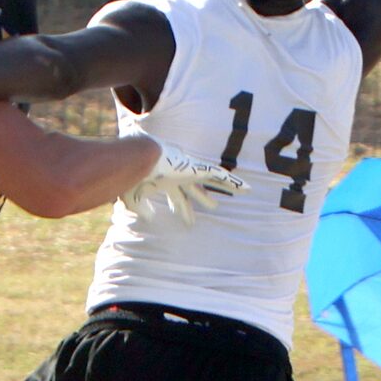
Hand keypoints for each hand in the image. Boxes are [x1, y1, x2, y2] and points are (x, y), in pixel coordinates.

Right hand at [121, 135, 246, 224]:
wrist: (139, 159)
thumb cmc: (133, 177)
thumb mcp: (133, 197)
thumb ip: (141, 208)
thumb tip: (150, 217)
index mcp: (165, 180)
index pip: (176, 196)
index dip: (181, 209)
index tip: (187, 221)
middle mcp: (180, 174)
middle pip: (196, 189)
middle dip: (204, 198)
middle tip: (214, 206)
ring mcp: (191, 170)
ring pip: (213, 179)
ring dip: (226, 187)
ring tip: (241, 192)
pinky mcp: (199, 168)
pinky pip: (221, 176)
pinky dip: (234, 182)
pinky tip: (247, 189)